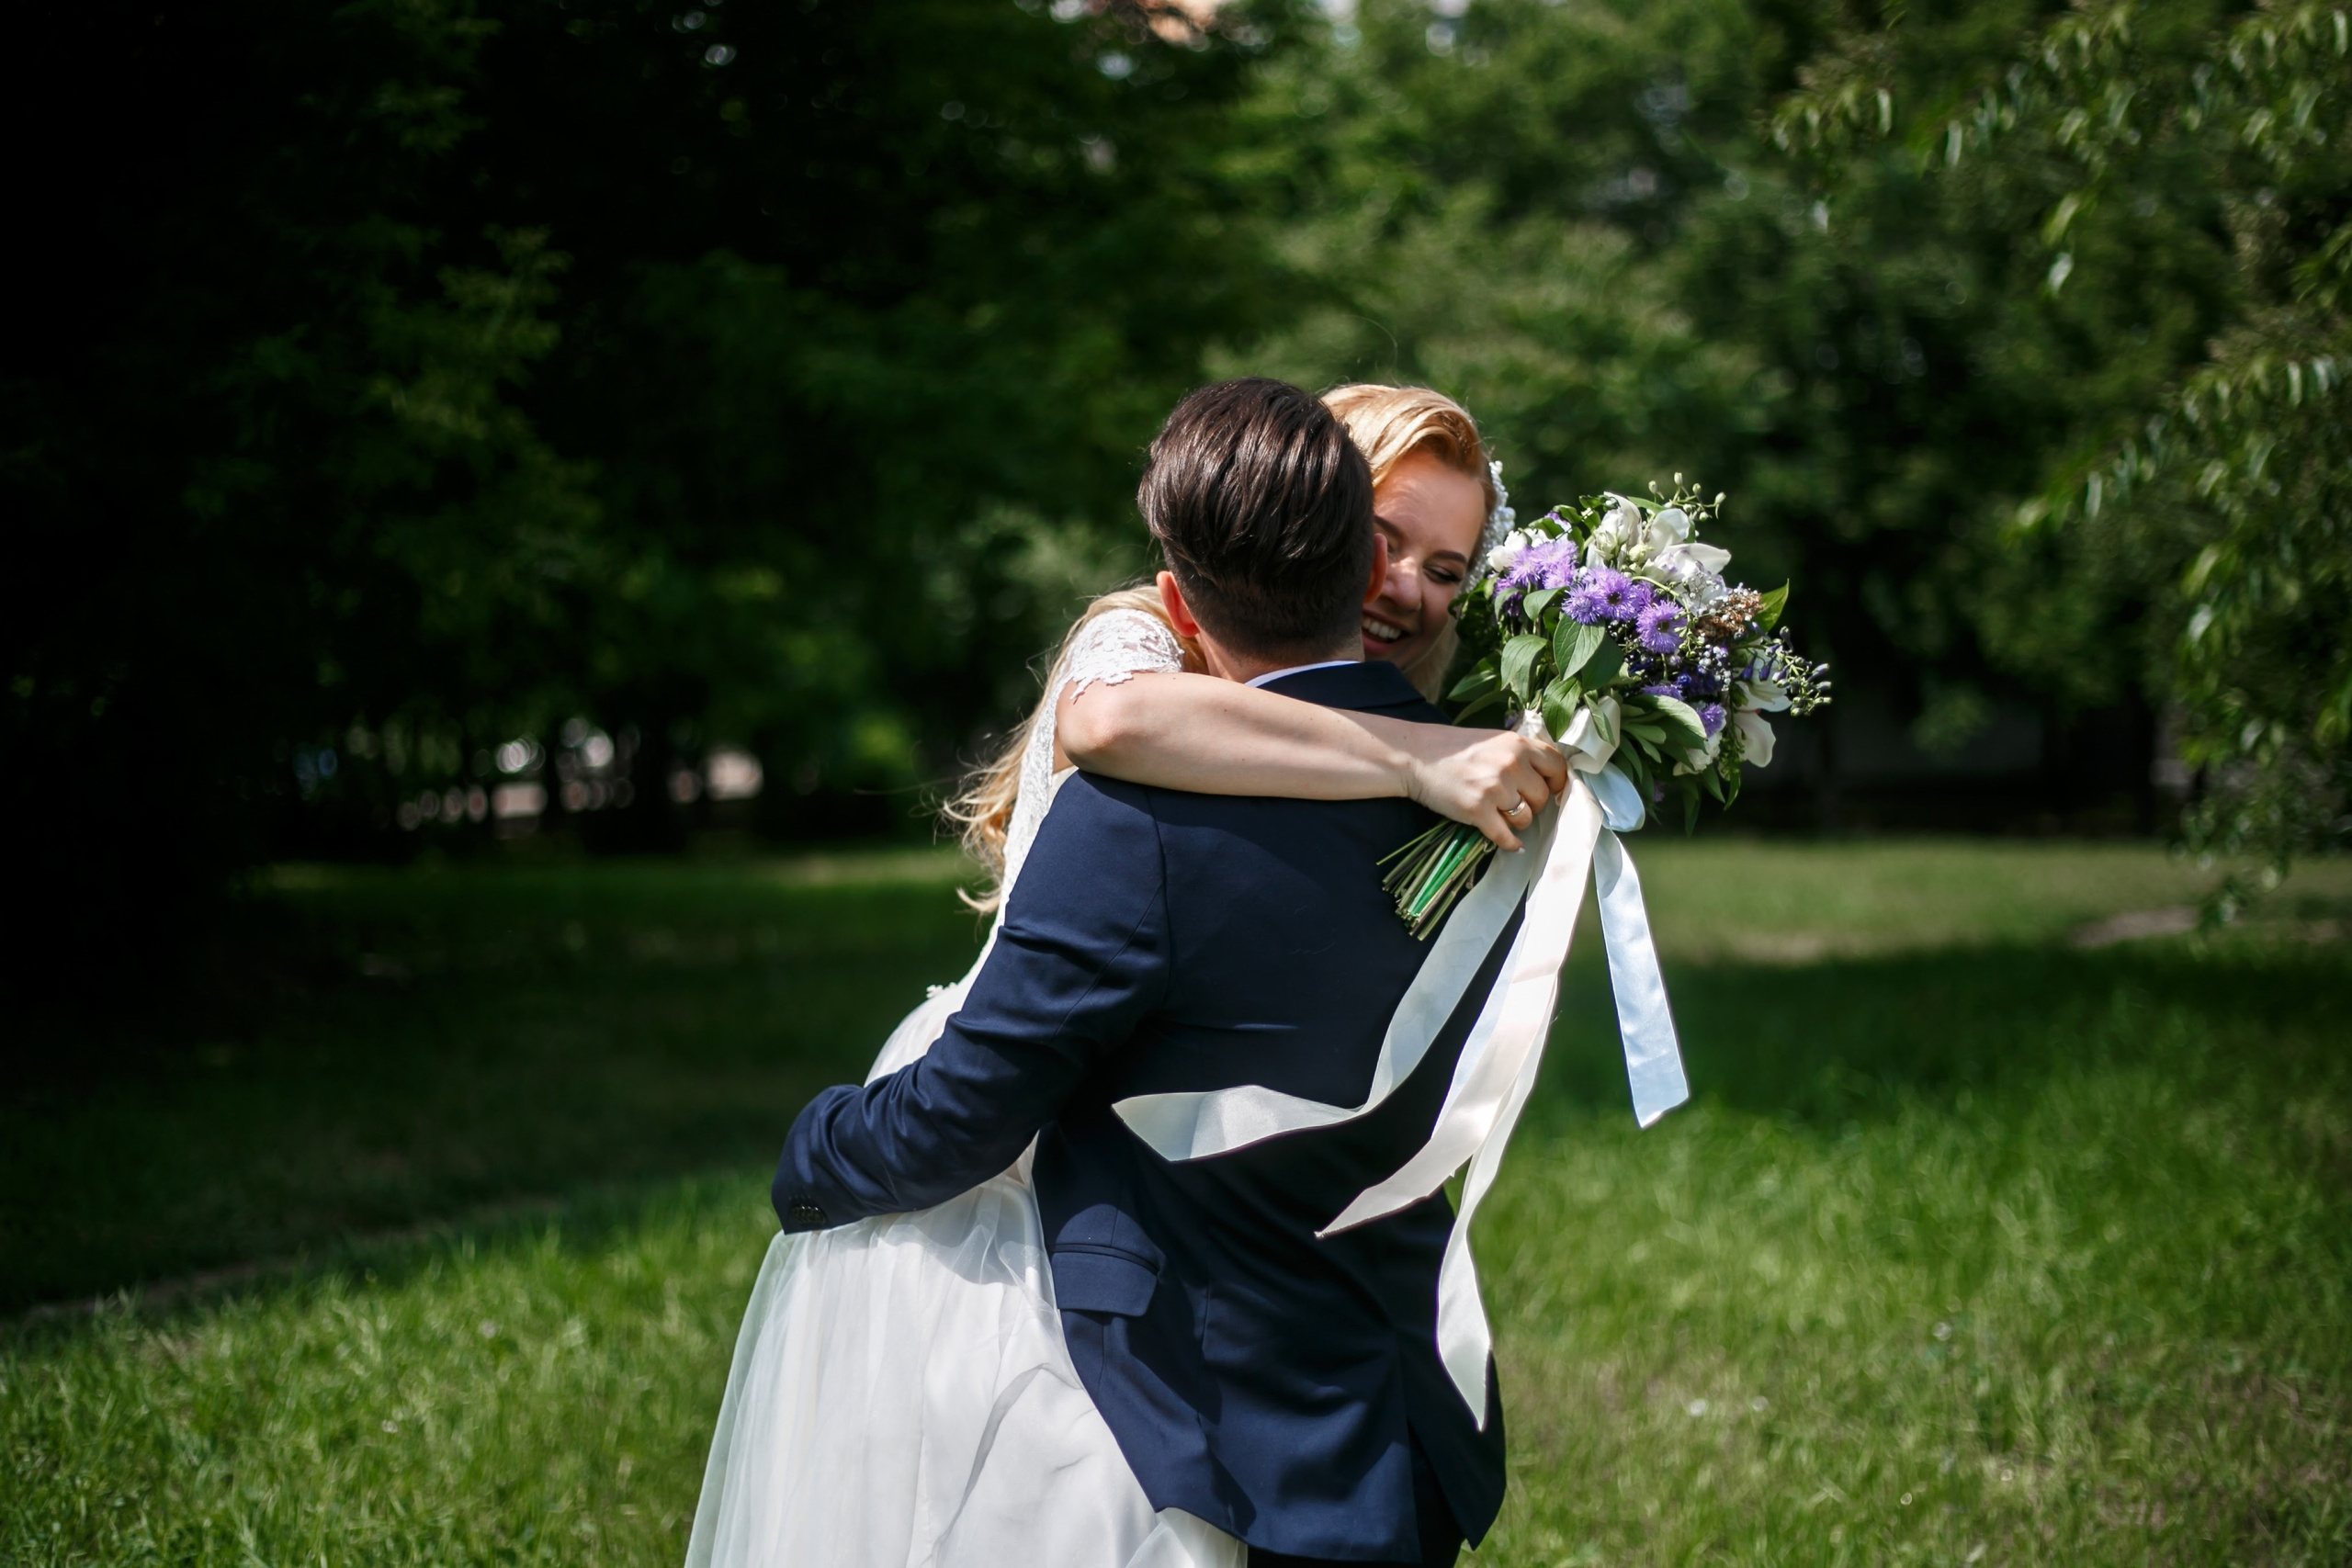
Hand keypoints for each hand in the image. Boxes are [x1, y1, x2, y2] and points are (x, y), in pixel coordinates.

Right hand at [1402, 727, 1568, 850]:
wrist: (1415, 756)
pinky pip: (1505, 836)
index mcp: (1517, 744)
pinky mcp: (1478, 811)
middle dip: (1533, 804)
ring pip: (1526, 818)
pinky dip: (1510, 843)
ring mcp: (1495, 789)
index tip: (1552, 790)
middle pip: (1542, 796)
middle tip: (1517, 802)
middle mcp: (1511, 765)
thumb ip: (1519, 754)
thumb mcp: (1493, 740)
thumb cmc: (1454, 748)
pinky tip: (1511, 844)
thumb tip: (1545, 777)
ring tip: (1503, 815)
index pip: (1556, 766)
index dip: (1558, 782)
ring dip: (1519, 822)